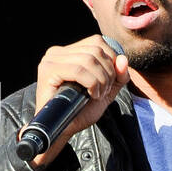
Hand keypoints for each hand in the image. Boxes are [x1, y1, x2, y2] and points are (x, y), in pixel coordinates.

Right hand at [24, 36, 128, 168]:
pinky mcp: (48, 70)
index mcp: (69, 52)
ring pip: (89, 59)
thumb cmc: (80, 111)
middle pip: (96, 50)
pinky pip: (79, 69)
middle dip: (108, 73)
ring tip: (97, 95)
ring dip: (101, 80)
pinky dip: (91, 83)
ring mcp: (51, 60)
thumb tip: (123, 59)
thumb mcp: (106, 91)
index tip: (109, 82)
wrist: (62, 129)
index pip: (97, 42)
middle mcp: (58, 52)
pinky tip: (91, 95)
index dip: (111, 60)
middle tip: (103, 92)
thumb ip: (118, 76)